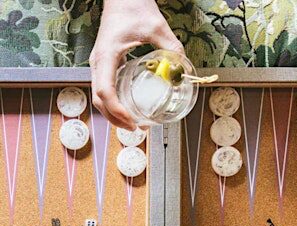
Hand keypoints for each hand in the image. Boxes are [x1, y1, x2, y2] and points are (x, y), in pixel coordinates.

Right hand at [90, 0, 183, 129]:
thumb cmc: (135, 9)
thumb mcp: (158, 29)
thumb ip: (173, 50)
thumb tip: (184, 73)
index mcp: (107, 55)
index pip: (105, 91)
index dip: (117, 110)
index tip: (133, 121)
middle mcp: (99, 62)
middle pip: (99, 99)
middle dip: (116, 118)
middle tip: (139, 129)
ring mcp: (100, 63)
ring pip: (99, 96)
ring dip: (114, 113)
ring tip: (135, 124)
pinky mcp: (106, 63)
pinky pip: (105, 88)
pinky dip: (114, 103)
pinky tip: (130, 109)